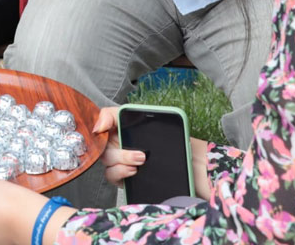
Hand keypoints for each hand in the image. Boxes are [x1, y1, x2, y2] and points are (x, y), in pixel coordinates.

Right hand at [92, 106, 213, 200]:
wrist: (194, 163)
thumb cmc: (177, 140)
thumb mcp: (160, 120)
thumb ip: (135, 118)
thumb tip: (100, 124)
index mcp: (127, 124)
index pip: (106, 118)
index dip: (101, 121)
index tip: (104, 127)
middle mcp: (121, 141)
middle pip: (104, 144)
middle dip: (119, 151)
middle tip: (140, 155)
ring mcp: (122, 160)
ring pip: (107, 161)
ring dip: (121, 162)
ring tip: (140, 163)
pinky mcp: (125, 176)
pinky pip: (112, 176)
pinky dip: (120, 173)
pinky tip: (134, 172)